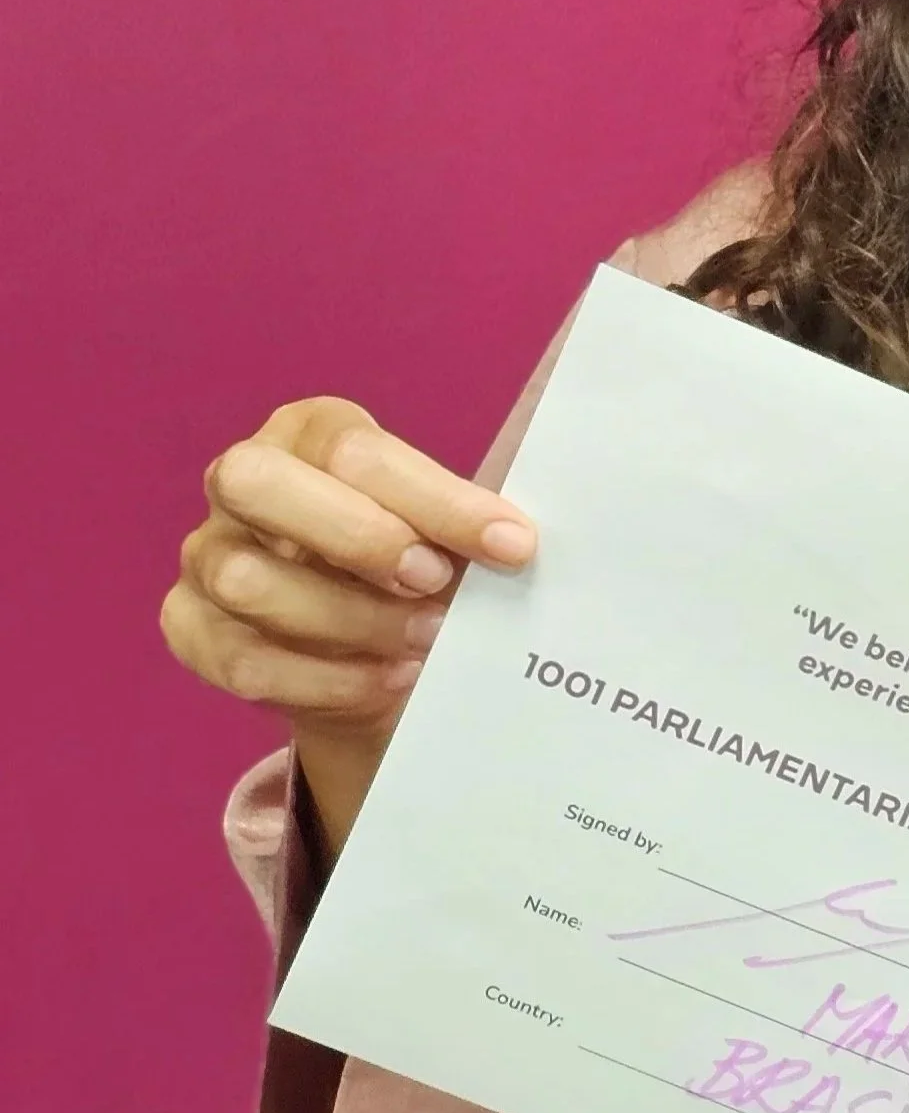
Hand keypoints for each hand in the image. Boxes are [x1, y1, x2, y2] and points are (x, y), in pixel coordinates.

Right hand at [162, 396, 536, 853]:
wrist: (373, 657)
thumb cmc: (419, 570)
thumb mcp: (448, 538)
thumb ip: (468, 528)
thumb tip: (517, 541)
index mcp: (310, 433)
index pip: (356, 451)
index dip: (438, 500)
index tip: (514, 545)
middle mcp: (242, 480)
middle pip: (256, 483)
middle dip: (355, 536)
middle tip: (435, 582)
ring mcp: (205, 553)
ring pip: (246, 580)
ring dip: (349, 618)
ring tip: (426, 642)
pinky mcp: (189, 626)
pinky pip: (240, 658)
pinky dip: (324, 679)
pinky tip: (386, 678)